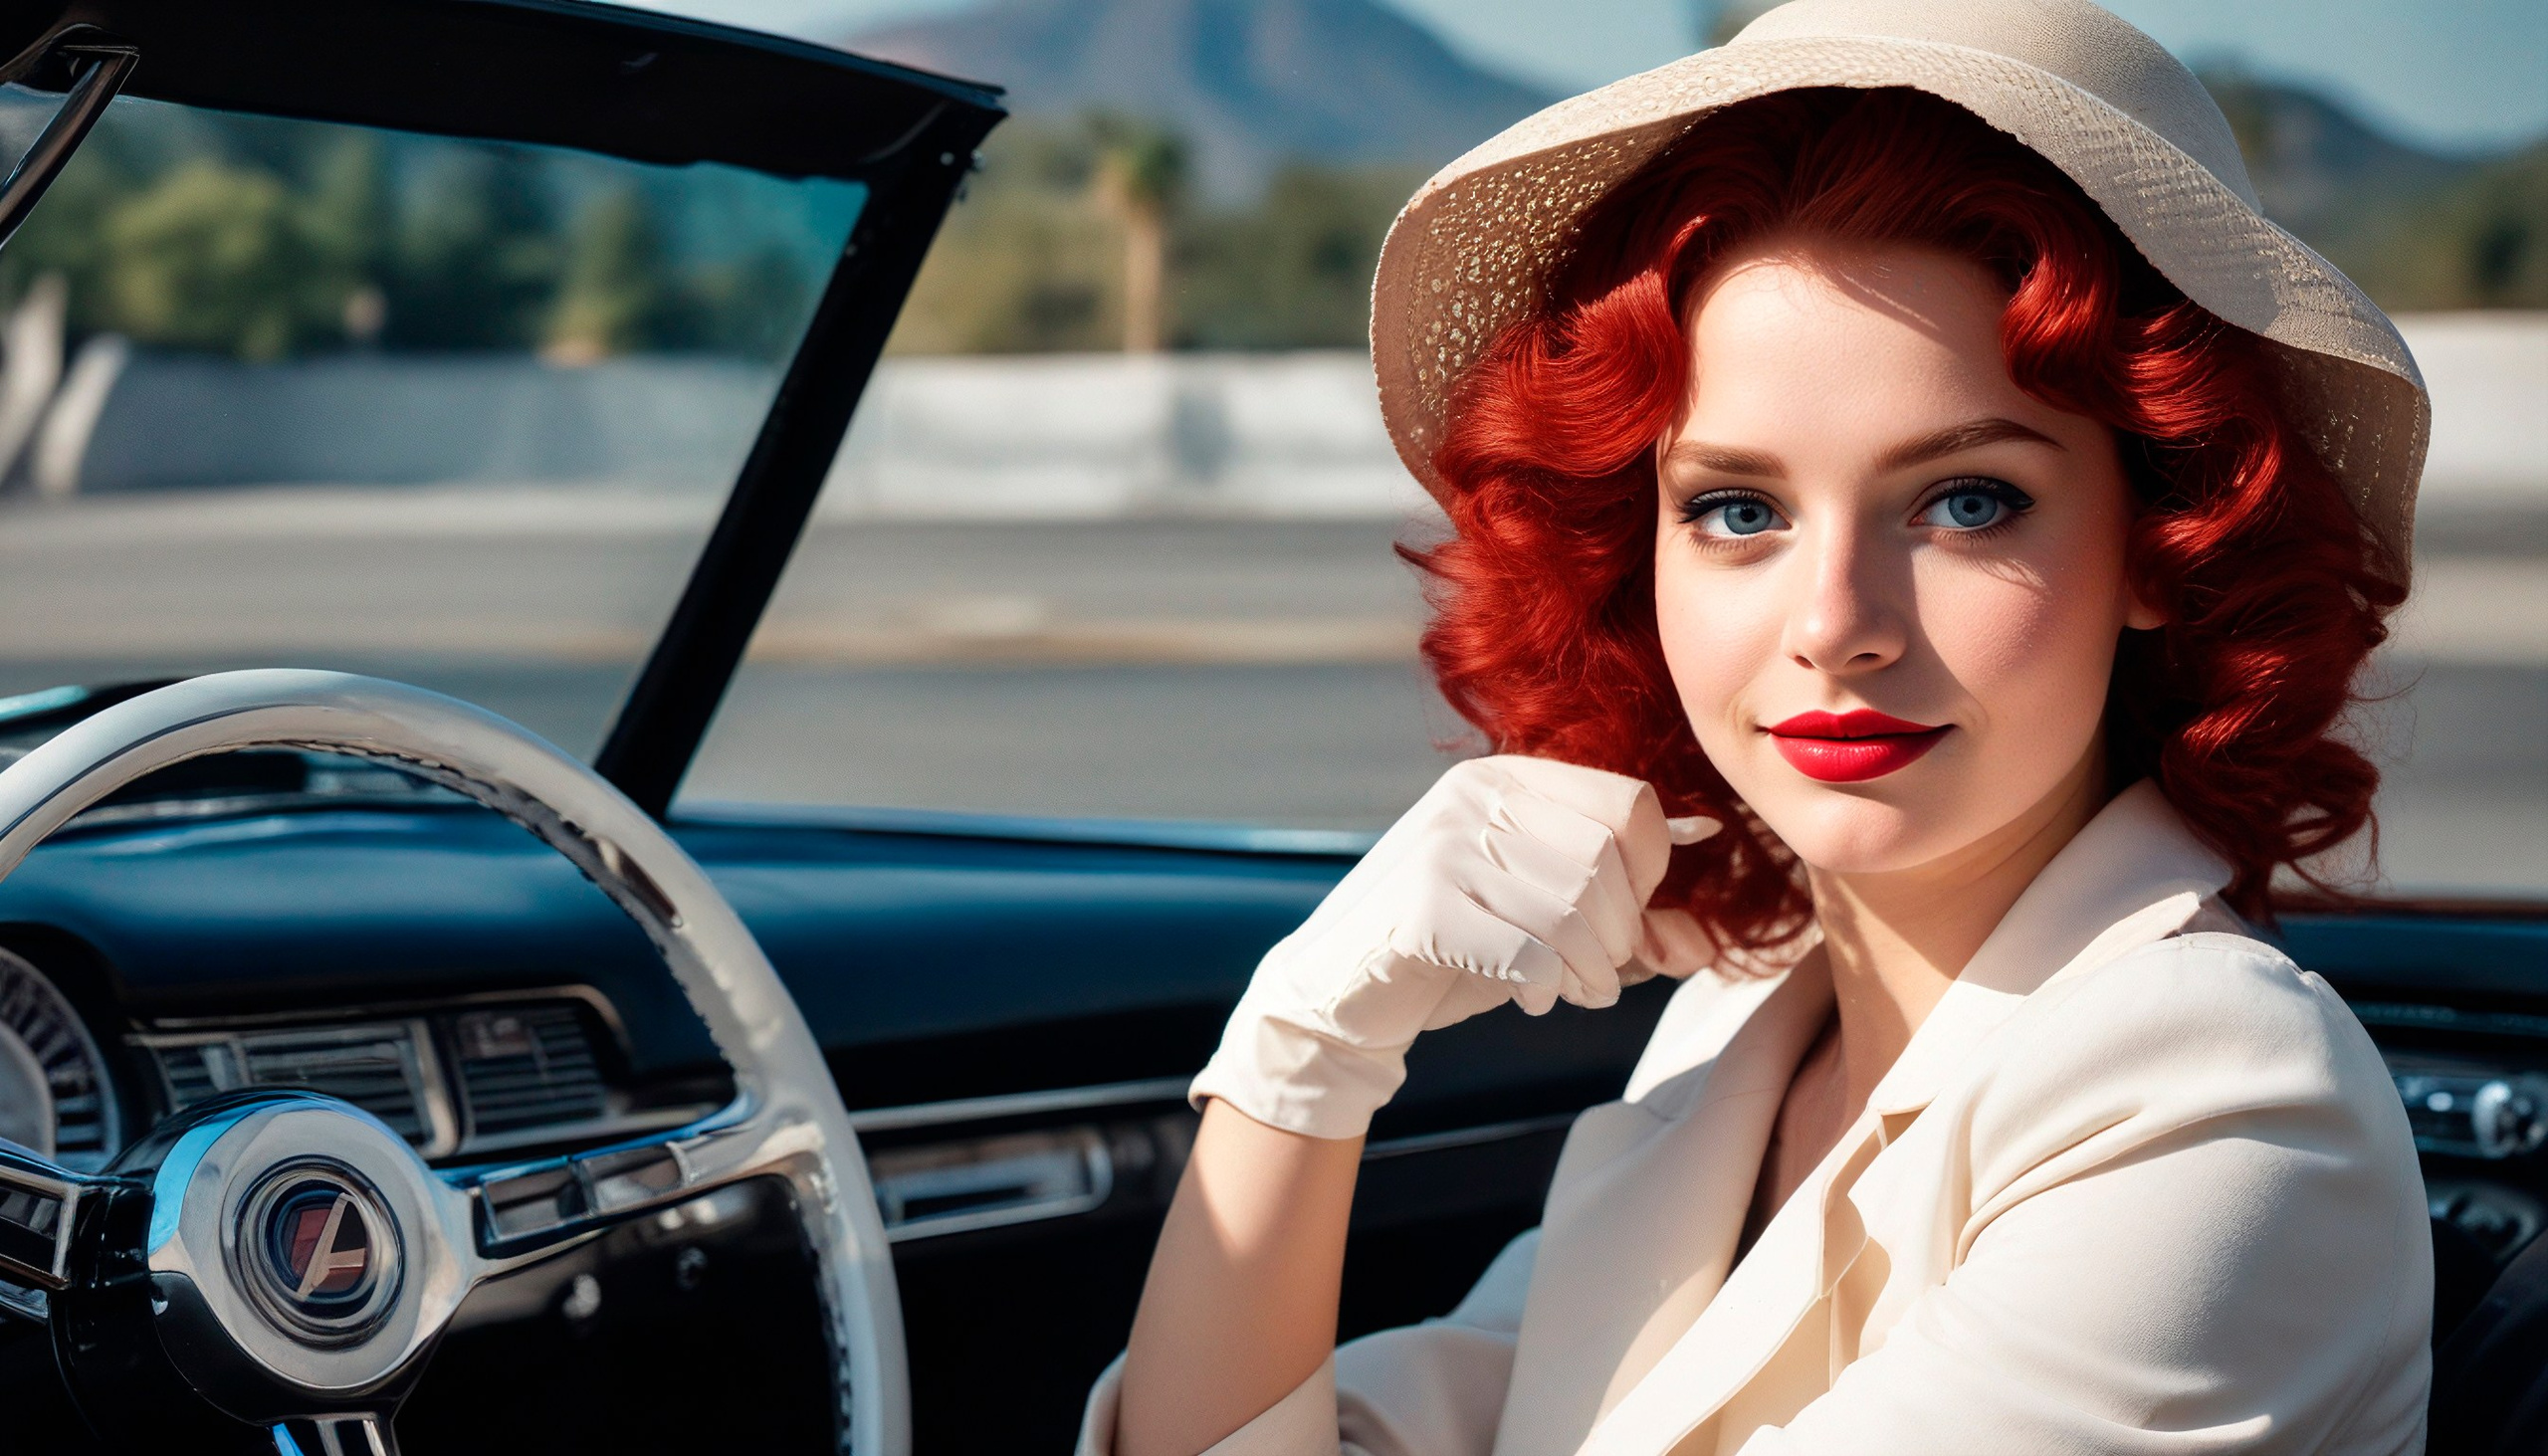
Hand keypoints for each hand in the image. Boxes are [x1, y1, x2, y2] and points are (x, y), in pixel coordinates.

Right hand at [1189, 756, 1719, 1138]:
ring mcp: (1444, 845)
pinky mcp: (1424, 906)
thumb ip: (1621, 917)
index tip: (1629, 918)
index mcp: (1508, 776)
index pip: (1629, 803)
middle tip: (1598, 977)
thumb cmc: (1457, 949)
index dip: (1650, 873)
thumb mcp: (1542, 915)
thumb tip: (1702, 942)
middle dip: (1620, 936)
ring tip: (1572, 992)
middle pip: (1607, 860)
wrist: (1342, 989)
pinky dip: (1545, 987)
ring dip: (1591, 971)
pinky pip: (1529, 950)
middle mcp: (1475, 794)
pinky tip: (1530, 998)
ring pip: (1574, 908)